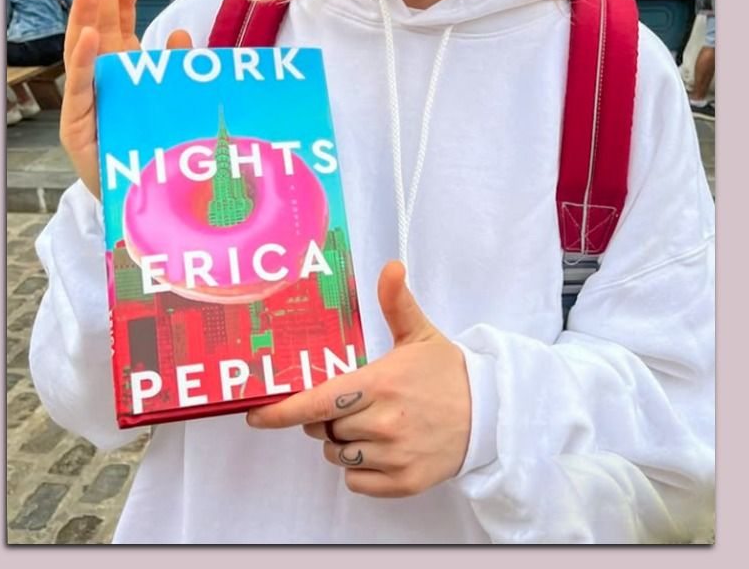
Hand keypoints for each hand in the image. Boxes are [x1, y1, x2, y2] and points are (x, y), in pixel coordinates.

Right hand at [59, 0, 192, 192]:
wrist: (141, 209)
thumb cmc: (155, 152)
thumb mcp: (174, 104)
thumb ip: (176, 72)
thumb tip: (182, 36)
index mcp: (123, 77)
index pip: (119, 32)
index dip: (121, 3)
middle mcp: (101, 87)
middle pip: (97, 33)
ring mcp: (85, 105)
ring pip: (82, 54)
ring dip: (85, 19)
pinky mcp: (76, 129)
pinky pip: (79, 90)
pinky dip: (83, 61)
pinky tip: (89, 35)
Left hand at [246, 261, 469, 497]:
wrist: (491, 414)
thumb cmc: (448, 374)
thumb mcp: (421, 334)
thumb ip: (397, 303)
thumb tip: (390, 266)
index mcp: (381, 384)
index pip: (318, 403)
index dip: (282, 412)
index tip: (256, 415)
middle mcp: (384, 422)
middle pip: (324, 429)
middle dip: (328, 418)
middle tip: (355, 404)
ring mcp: (394, 455)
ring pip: (338, 455)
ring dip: (344, 443)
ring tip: (373, 425)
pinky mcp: (404, 482)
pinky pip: (356, 481)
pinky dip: (361, 469)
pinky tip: (382, 449)